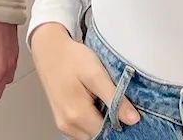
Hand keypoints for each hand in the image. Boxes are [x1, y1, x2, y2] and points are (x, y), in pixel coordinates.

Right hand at [30, 21, 140, 139]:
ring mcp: (63, 125)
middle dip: (112, 125)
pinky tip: (95, 104)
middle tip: (118, 104)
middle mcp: (68, 125)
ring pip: (91, 135)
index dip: (121, 124)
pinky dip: (92, 122)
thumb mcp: (96, 73)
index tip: (128, 111)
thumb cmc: (72, 58)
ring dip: (102, 124)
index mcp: (77, 114)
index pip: (108, 134)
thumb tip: (133, 119)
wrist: (50, 50)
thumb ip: (114, 98)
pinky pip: (83, 131)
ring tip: (104, 101)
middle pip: (99, 136)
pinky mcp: (62, 122)